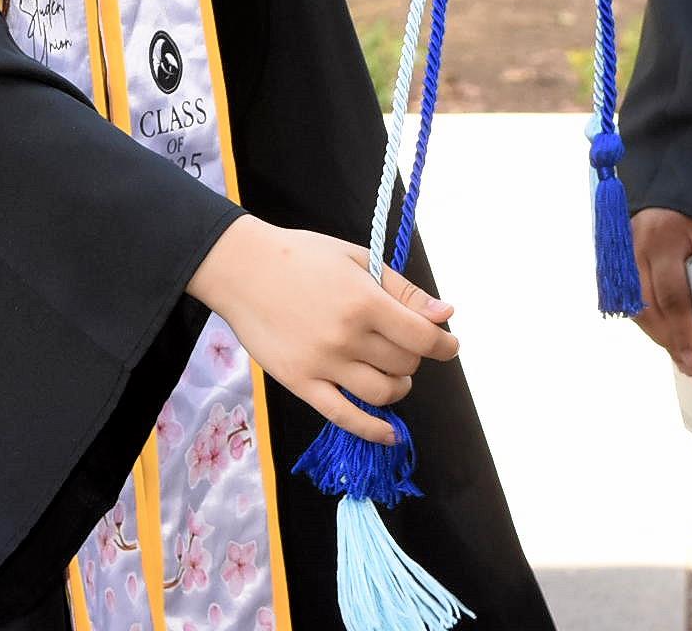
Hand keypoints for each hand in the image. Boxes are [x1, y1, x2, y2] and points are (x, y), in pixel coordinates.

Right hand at [184, 217, 458, 443]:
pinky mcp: (300, 383)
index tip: (449, 345)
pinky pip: (344, 417)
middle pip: (404, 364)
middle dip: (415, 357)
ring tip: (394, 374)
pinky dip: (373, 430)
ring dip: (399, 387)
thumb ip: (403, 289)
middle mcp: (346, 337)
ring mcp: (322, 364)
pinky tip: (390, 434)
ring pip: (382, 393)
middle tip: (404, 344)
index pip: (422, 337)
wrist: (242, 269)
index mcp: (365, 302)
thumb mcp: (357, 259)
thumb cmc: (302, 257)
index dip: (443, 344)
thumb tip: (445, 314)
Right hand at [630, 206, 691, 376]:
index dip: (682, 332)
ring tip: (678, 347)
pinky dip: (646, 316)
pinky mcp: (614, 256)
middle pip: (646, 305)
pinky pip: (627, 297)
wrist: (686, 186)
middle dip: (667, 338)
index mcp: (665, 234)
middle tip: (686, 362)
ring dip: (656, 331)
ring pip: (633, 305)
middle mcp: (634, 241)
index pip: (671, 295)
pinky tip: (664, 326)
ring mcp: (619, 249)